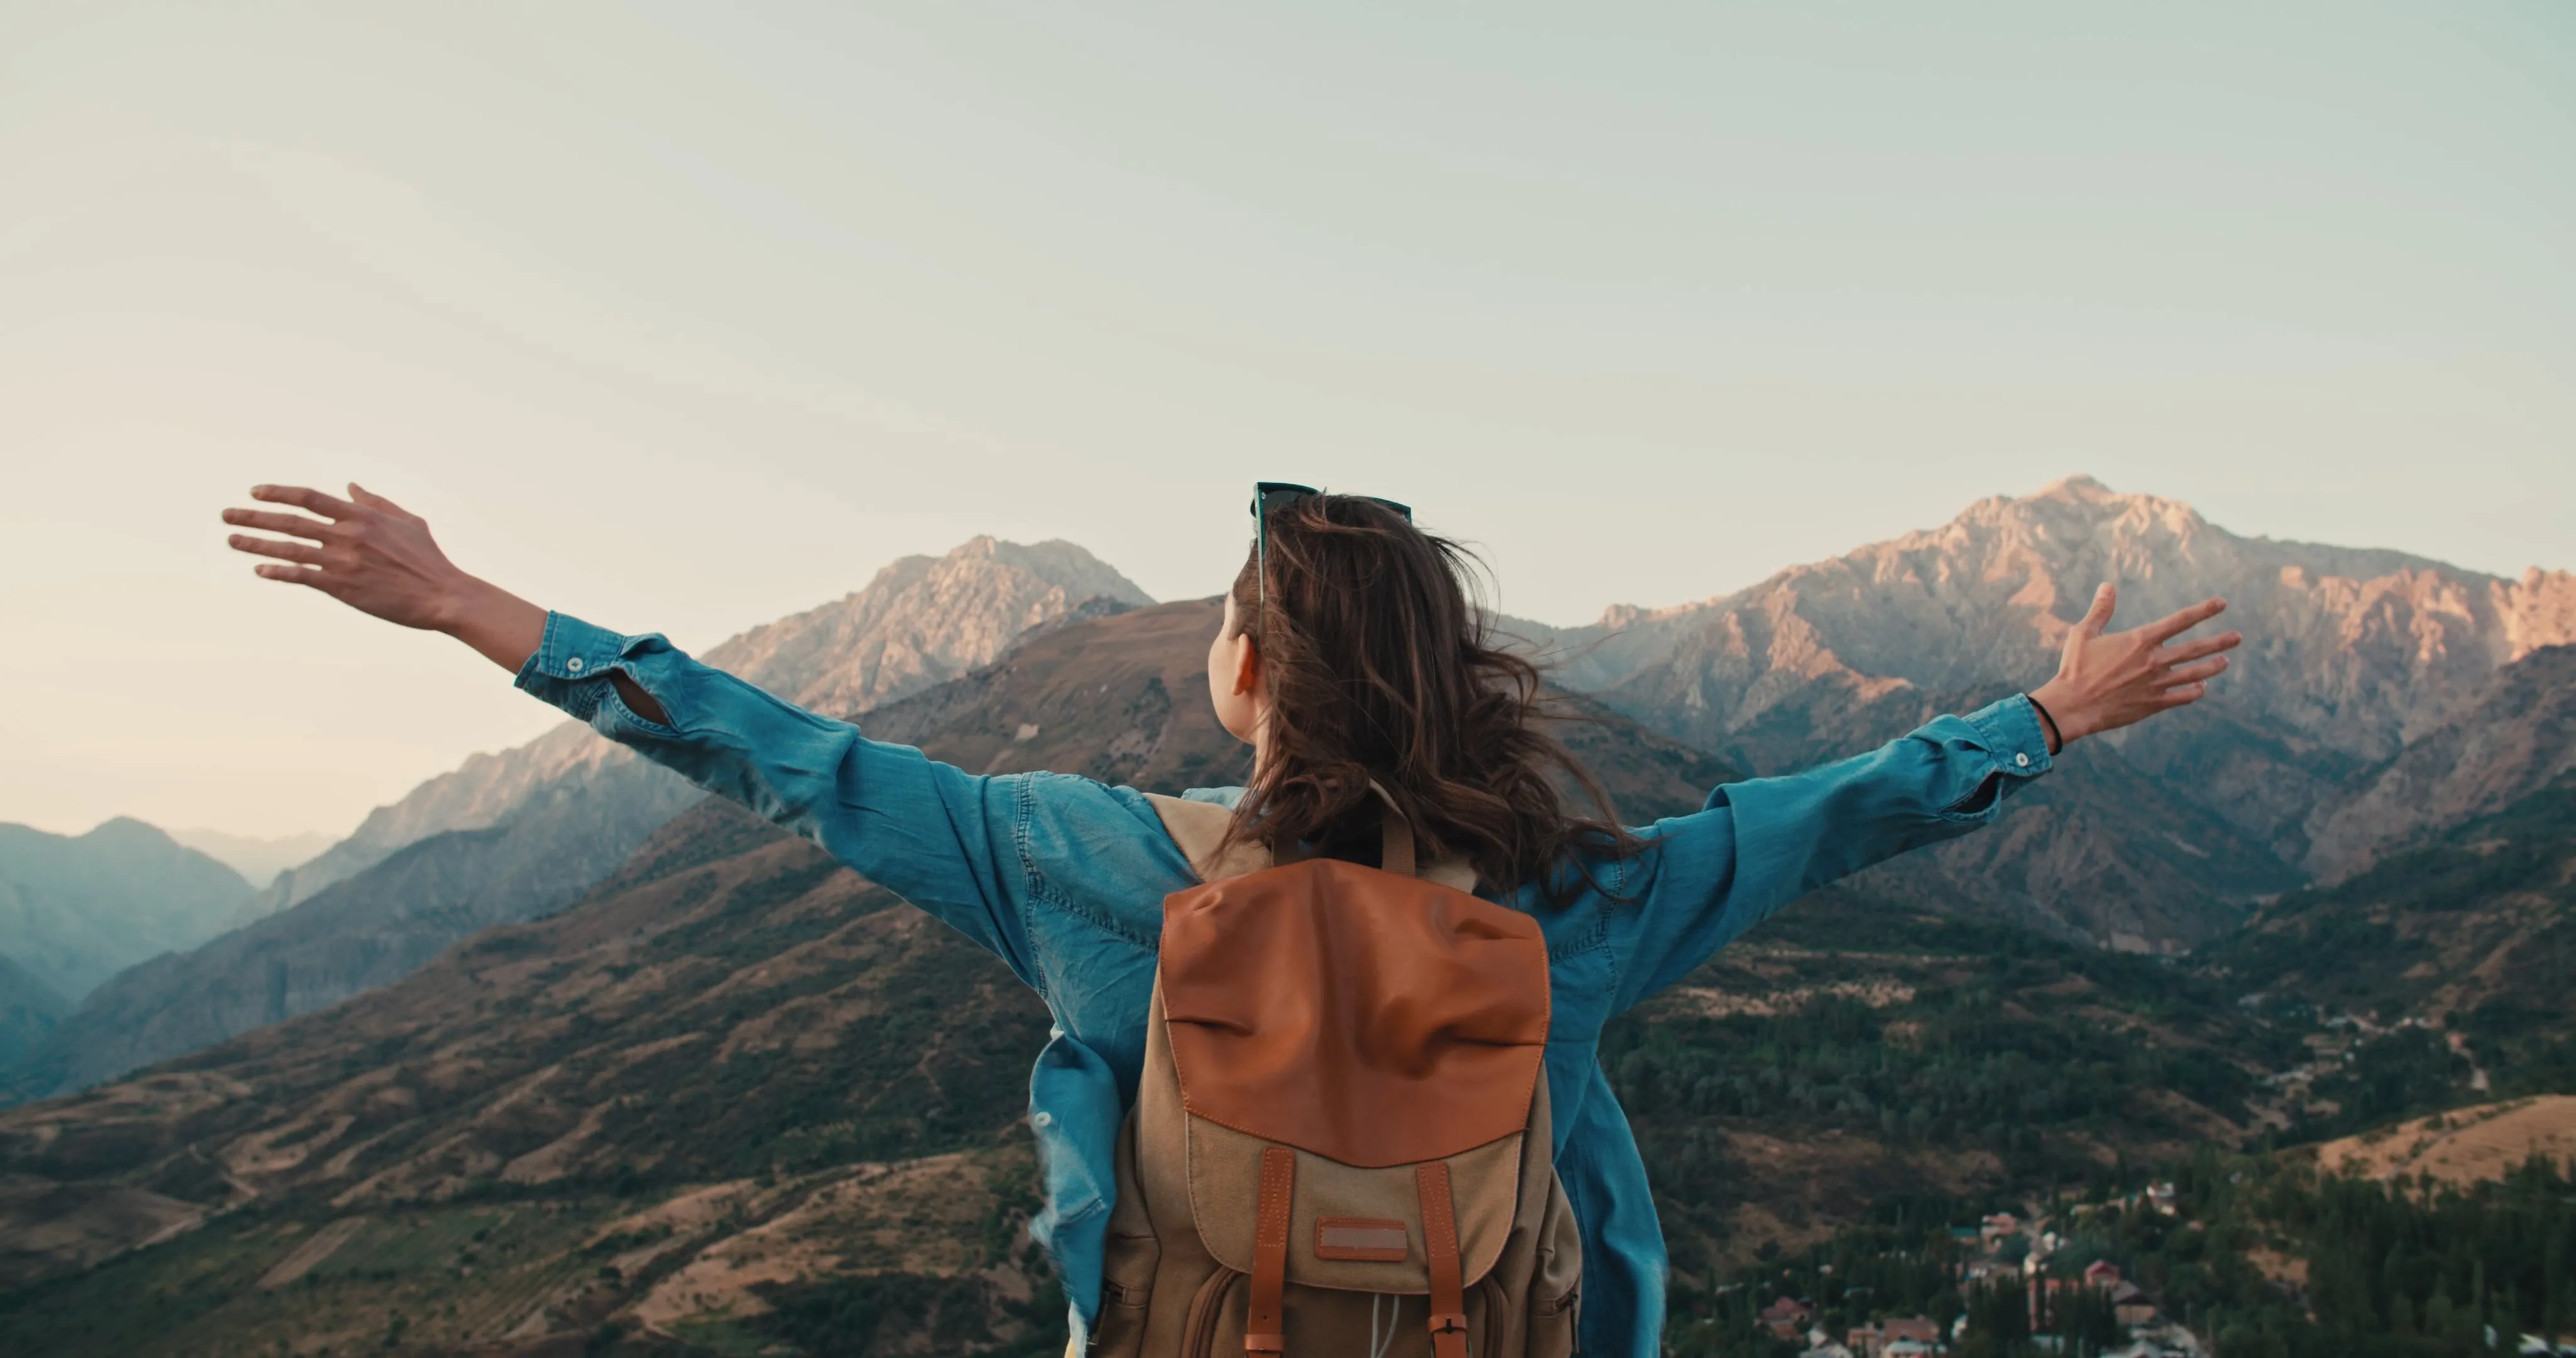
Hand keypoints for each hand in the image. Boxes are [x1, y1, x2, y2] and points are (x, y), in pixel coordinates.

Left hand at [223, 484, 545, 671]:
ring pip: (289, 550)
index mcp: (361, 516)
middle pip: (289, 522)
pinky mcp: (343, 588)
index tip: (254, 492)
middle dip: (253, 517)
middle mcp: (347, 535)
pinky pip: (303, 577)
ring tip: (232, 541)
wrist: (443, 595)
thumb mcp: (408, 520)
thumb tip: (349, 486)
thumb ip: (375, 501)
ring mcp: (343, 562)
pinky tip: (260, 571)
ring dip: (256, 545)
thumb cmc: (429, 558)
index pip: (309, 497)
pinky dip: (279, 573)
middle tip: (226, 515)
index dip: (278, 492)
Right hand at [2028, 584, 2241, 749]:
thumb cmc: (2075, 667)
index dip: (2203, 610)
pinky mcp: (2153, 704)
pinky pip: (2183, 697)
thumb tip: (2107, 586)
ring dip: (2213, 666)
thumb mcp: (2083, 633)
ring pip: (2195, 673)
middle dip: (2220, 641)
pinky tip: (2201, 688)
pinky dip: (2195, 691)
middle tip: (2237, 637)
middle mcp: (2154, 661)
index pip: (2180, 620)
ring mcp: (2157, 684)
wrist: (2073, 705)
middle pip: (2196, 648)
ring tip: (2225, 661)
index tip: (2221, 603)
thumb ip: (2100, 610)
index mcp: (2141, 640)